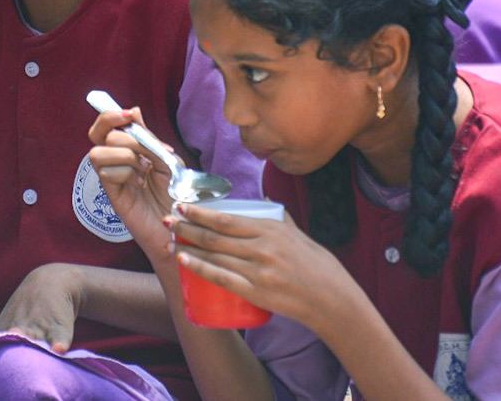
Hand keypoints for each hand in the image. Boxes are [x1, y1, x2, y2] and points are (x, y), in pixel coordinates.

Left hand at [0, 263, 82, 353]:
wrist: (52, 281)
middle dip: (7, 338)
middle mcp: (20, 326)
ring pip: (35, 335)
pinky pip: (60, 335)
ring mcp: (40, 325)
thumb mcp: (4, 322)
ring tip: (24, 339)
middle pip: (13, 335)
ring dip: (29, 339)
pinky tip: (60, 349)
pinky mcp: (59, 327)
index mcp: (5, 329)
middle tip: (1, 339)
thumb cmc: (24, 311)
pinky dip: (60, 341)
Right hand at [87, 108, 176, 259]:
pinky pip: (106, 174)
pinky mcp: (111, 195)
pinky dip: (127, 174)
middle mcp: (115, 161)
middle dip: (130, 140)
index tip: (130, 115)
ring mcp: (111, 178)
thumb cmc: (176, 191)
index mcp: (127, 149)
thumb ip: (148, 137)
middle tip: (150, 155)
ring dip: (125, 157)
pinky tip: (140, 184)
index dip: (110, 116)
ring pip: (96, 153)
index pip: (104, 126)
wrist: (181, 222)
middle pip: (101, 135)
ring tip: (144, 170)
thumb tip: (134, 111)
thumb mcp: (167, 157)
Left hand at [169, 202, 354, 331]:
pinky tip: (184, 261)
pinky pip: (221, 278)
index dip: (201, 213)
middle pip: (215, 236)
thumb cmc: (317, 265)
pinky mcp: (256, 292)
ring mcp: (258, 271)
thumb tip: (263, 201)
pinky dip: (199, 268)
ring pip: (214, 255)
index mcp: (270, 230)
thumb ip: (278, 217)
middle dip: (187, 227)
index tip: (182, 207)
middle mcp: (262, 247)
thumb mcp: (298, 233)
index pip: (227, 219)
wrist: (332, 299)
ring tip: (170, 241)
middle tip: (168, 220)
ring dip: (188, 247)